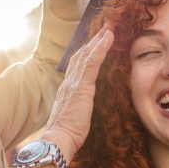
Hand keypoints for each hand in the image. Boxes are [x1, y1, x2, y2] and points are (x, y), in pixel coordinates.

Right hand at [43, 26, 114, 161]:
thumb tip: (86, 109)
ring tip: (110, 28)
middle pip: (81, 55)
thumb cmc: (67, 135)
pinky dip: (100, 48)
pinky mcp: (81, 86)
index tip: (97, 42)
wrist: (58, 140)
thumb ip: (80, 108)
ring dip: (99, 40)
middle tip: (106, 28)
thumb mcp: (75, 118)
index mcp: (67, 90)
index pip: (77, 66)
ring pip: (86, 55)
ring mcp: (73, 83)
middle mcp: (68, 82)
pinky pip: (91, 62)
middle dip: (93, 41)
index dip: (87, 53)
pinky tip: (108, 37)